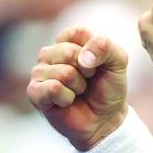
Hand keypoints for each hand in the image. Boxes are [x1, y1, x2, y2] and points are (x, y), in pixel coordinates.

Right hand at [27, 26, 128, 149]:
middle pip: (69, 52)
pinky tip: (67, 102)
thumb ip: (105, 47)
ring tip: (78, 92)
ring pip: (63, 72)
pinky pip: (52, 88)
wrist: (105, 119)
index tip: (97, 64)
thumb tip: (82, 58)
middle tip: (88, 81)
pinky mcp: (34, 92)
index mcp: (68, 40)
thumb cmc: (108, 87)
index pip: (76, 33)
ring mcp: (39, 72)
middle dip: (87, 71)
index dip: (93, 51)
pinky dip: (67, 98)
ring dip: (78, 87)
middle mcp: (50, 53)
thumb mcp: (118, 61)